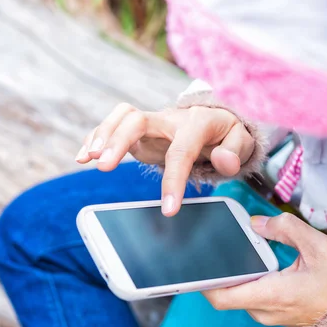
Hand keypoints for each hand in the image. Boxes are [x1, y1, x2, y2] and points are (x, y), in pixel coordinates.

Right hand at [75, 103, 254, 215]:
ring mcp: (153, 123)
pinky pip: (114, 126)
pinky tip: (84, 155)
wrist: (217, 121)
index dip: (174, 180)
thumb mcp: (242, 142)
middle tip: (103, 166)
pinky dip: (96, 137)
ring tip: (88, 159)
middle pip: (138, 119)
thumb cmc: (227, 135)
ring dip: (102, 135)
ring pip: (122, 117)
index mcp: (197, 122)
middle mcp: (170, 118)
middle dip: (118, 141)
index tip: (168, 209)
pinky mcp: (140, 131)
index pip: (181, 150)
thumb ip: (235, 151)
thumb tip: (224, 161)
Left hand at [203, 213, 326, 326]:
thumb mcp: (318, 246)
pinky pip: (249, 296)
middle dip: (217, 270)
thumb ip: (286, 228)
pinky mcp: (271, 311)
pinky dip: (245, 279)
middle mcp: (263, 309)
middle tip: (212, 247)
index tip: (195, 264)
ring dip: (233, 273)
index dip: (202, 282)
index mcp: (271, 295)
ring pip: (237, 293)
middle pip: (225, 292)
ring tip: (230, 249)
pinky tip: (248, 260)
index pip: (222, 296)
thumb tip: (257, 223)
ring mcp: (266, 313)